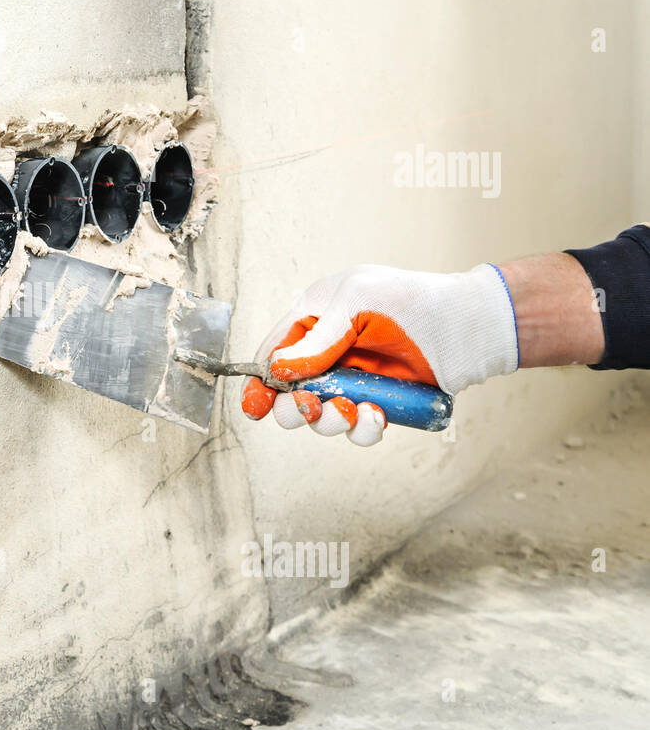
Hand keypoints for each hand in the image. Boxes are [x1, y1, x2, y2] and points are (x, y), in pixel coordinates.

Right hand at [240, 264, 518, 445]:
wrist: (470, 325)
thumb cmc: (413, 300)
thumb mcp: (355, 304)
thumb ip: (316, 339)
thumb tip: (278, 370)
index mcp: (315, 319)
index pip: (274, 353)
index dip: (263, 382)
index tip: (259, 405)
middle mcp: (329, 352)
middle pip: (290, 392)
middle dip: (296, 406)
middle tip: (311, 407)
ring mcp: (354, 379)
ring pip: (322, 414)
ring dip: (329, 420)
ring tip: (349, 412)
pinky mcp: (379, 401)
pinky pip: (358, 426)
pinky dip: (362, 428)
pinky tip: (375, 416)